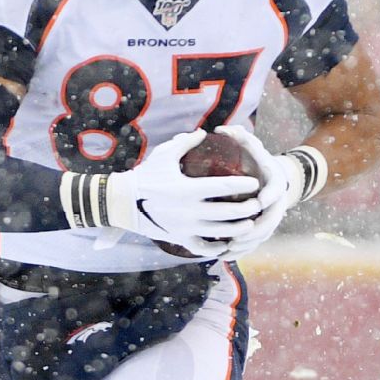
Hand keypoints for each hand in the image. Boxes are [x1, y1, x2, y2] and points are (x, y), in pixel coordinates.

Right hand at [104, 130, 268, 257]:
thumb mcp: (164, 155)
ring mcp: (184, 227)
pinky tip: (227, 243)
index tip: (254, 182)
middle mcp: (188, 210)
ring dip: (238, 229)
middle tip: (256, 204)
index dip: (242, 184)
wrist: (122, 203)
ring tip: (250, 224)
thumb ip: (186, 142)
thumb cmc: (144, 176)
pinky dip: (218, 247)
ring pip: (219, 232)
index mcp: (187, 188)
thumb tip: (204, 132)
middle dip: (246, 209)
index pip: (223, 186)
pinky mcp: (179, 238)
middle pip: (227, 212)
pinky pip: (203, 247)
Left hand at [211, 125, 293, 260]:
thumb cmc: (256, 160)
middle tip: (242, 231)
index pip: (277, 190)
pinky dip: (242, 250)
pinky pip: (254, 242)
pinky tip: (225, 255)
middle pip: (271, 219)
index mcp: (275, 180)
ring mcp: (271, 217)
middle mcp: (276, 201)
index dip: (269, 195)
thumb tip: (220, 129)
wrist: (272, 178)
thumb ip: (240, 136)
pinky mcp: (263, 228)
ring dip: (248, 242)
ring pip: (263, 234)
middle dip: (257, 227)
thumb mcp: (252, 146)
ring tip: (229, 247)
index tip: (260, 200)